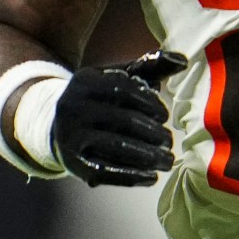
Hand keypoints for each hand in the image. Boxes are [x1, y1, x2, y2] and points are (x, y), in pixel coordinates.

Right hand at [54, 50, 187, 186]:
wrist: (56, 125)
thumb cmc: (100, 99)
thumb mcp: (116, 78)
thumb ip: (149, 67)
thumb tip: (182, 60)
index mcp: (85, 81)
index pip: (122, 89)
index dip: (149, 102)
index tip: (164, 115)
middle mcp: (74, 107)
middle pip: (123, 120)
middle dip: (153, 132)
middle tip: (169, 141)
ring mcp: (71, 136)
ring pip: (117, 146)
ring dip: (149, 155)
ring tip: (167, 160)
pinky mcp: (73, 163)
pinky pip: (106, 171)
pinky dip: (133, 176)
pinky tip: (151, 177)